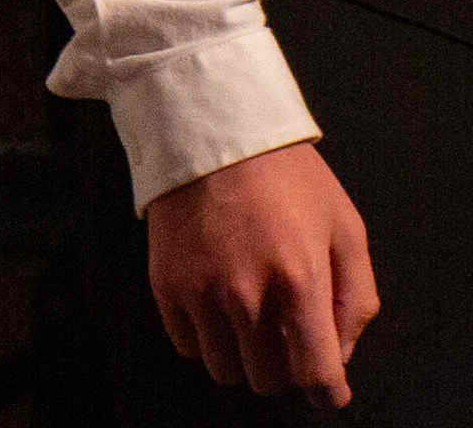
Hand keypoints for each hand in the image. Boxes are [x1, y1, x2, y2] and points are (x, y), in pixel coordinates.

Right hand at [147, 141, 376, 406]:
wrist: (212, 130)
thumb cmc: (289, 178)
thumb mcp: (346, 229)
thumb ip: (357, 299)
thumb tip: (340, 353)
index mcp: (299, 280)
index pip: (315, 372)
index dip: (328, 392)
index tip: (329, 389)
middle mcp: (245, 293)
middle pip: (268, 379)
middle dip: (285, 368)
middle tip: (287, 337)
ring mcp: (198, 289)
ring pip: (225, 370)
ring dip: (244, 357)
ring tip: (251, 324)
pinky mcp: (164, 282)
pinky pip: (187, 345)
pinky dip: (207, 339)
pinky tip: (218, 309)